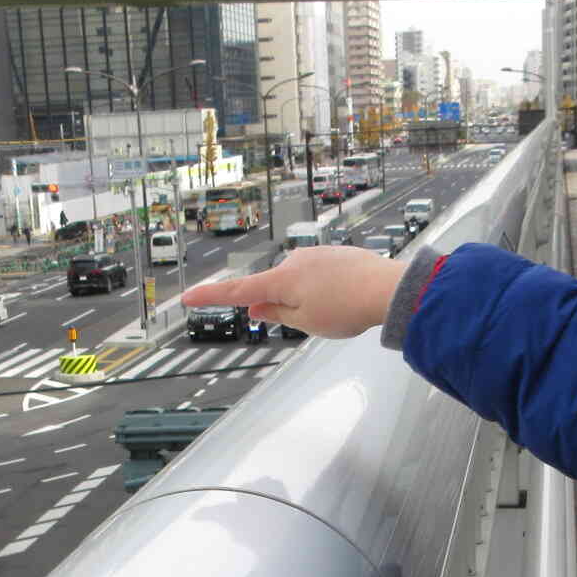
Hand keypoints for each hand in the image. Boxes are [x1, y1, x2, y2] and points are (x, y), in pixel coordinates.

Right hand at [182, 246, 403, 338]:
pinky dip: (324, 290)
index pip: (237, 291)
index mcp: (281, 280)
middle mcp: (293, 261)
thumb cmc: (347, 307)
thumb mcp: (306, 322)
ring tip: (338, 311)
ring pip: (298, 282)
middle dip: (283, 306)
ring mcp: (315, 255)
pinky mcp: (333, 254)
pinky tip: (346, 299)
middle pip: (274, 288)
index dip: (212, 297)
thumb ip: (277, 314)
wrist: (388, 289)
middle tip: (314, 320)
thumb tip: (257, 307)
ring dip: (308, 299)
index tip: (188, 298)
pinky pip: (318, 275)